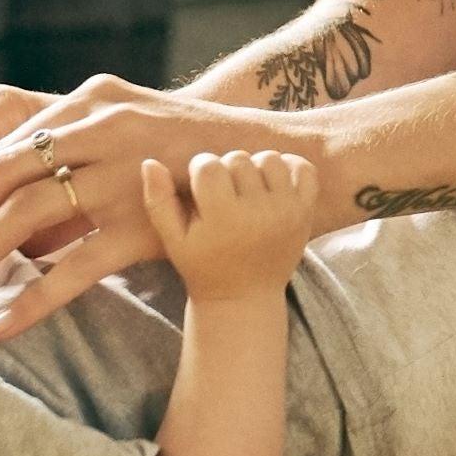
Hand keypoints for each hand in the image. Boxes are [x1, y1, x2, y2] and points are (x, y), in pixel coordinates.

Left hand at [0, 74, 333, 339]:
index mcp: (96, 99)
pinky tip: (3, 325)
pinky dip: (31, 300)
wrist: (276, 168)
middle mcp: (107, 127)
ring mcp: (128, 175)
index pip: (5, 144)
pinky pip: (74, 268)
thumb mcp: (133, 119)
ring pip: (28, 216)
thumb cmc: (194, 152)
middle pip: (5, 175)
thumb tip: (3, 182)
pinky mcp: (148, 224)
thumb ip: (78, 137)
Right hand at [140, 150, 319, 303]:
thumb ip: (158, 201)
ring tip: (245, 189)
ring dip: (255, 167)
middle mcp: (259, 212)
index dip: (198, 171)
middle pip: (238, 158)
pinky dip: (290, 167)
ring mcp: (287, 211)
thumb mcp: (173, 240)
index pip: (208, 165)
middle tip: (221, 193)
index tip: (198, 189)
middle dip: (225, 170)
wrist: (245, 296)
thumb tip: (149, 162)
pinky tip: (272, 183)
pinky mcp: (306, 212)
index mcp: (223, 218)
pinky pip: (304, 169)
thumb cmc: (203, 266)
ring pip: (270, 158)